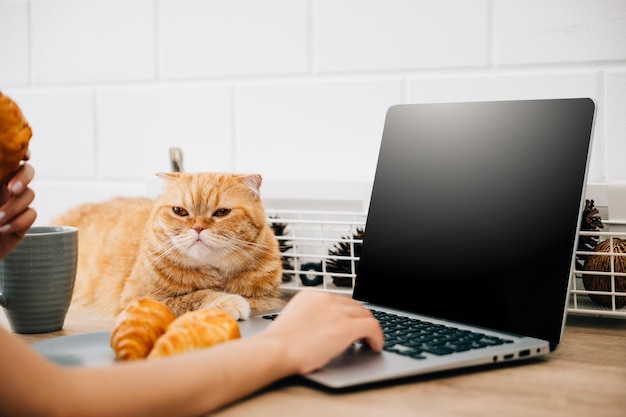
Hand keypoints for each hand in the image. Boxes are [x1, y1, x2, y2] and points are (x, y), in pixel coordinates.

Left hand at [0, 161, 35, 257]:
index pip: (11, 159)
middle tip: (11, 190)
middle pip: (27, 172)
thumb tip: (2, 177)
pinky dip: (20, 222)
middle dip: (23, 178)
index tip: (25, 157)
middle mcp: (4, 188)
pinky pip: (32, 215)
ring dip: (14, 207)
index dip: (21, 153)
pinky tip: (4, 229)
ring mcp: (14, 205)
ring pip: (30, 195)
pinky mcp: (21, 224)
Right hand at [259, 289, 383, 373]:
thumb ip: (310, 318)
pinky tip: (374, 346)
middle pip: (354, 306)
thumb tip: (324, 329)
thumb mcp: (294, 321)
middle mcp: (326, 298)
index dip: (346, 314)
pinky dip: (377, 336)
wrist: (276, 350)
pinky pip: (372, 327)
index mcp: (310, 295)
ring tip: (369, 341)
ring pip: (365, 314)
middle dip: (359, 319)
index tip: (349, 323)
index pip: (338, 300)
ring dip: (368, 328)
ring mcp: (337, 311)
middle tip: (362, 334)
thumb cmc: (279, 345)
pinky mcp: (347, 326)